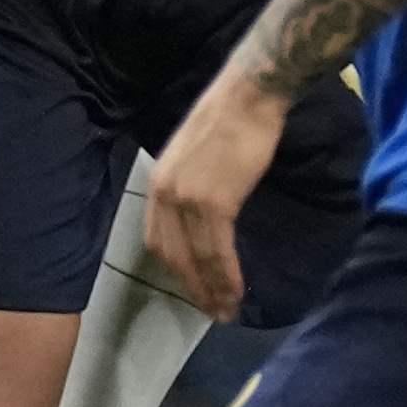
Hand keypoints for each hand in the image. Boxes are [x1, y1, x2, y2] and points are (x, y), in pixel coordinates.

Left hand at [144, 75, 282, 322]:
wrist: (249, 95)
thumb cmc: (229, 118)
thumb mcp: (193, 155)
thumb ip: (191, 185)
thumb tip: (204, 211)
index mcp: (158, 183)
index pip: (158, 240)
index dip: (175, 270)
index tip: (193, 287)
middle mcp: (165, 194)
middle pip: (173, 256)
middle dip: (193, 288)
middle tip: (212, 310)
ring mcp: (187, 199)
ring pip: (197, 259)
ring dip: (212, 290)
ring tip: (227, 310)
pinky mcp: (214, 202)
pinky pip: (218, 251)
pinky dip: (227, 276)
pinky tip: (236, 290)